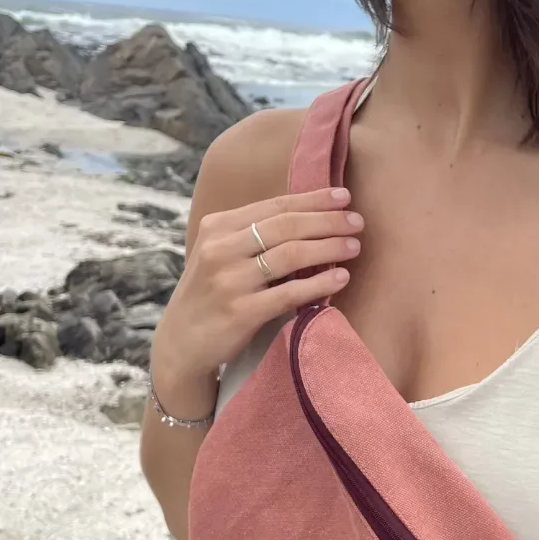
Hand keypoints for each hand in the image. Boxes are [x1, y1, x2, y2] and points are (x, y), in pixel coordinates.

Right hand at [153, 186, 362, 382]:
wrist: (181, 342)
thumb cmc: (210, 293)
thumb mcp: (220, 253)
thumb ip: (252, 235)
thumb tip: (309, 216)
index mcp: (218, 226)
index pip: (275, 206)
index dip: (313, 200)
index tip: (344, 197)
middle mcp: (221, 248)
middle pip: (286, 226)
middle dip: (328, 221)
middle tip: (357, 222)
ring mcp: (230, 280)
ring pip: (290, 255)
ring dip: (328, 248)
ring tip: (354, 247)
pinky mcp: (240, 311)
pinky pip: (289, 293)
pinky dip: (319, 284)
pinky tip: (340, 278)